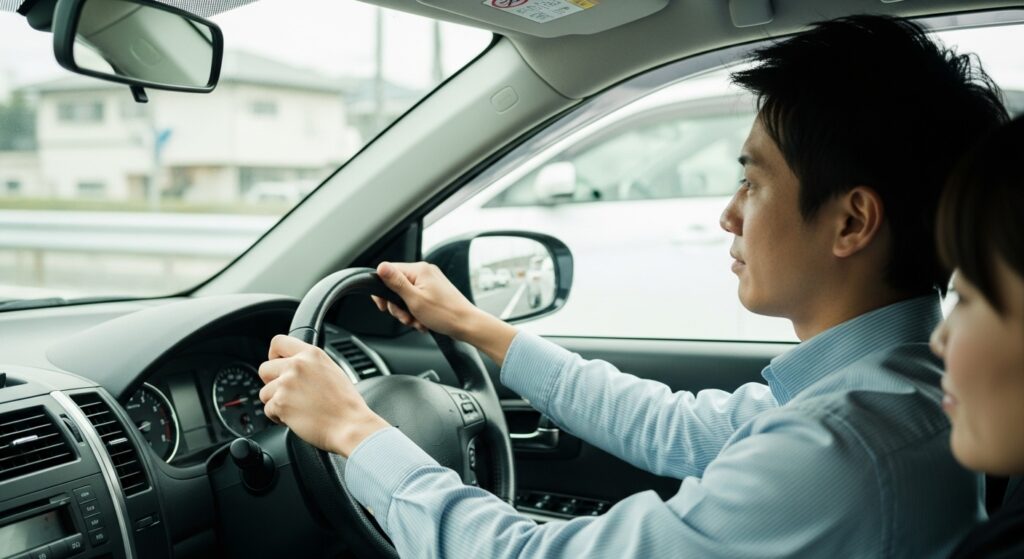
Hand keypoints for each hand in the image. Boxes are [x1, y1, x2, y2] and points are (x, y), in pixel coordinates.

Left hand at [258, 335, 389, 456]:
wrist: (350, 424)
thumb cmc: (346, 403)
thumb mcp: (332, 370)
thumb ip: (310, 364)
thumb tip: (294, 366)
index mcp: (311, 354)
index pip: (278, 342)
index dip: (274, 355)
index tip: (276, 364)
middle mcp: (297, 365)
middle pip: (264, 369)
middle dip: (272, 382)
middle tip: (287, 392)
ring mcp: (286, 384)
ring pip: (264, 392)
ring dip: (276, 402)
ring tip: (295, 408)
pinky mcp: (280, 403)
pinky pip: (268, 410)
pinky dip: (278, 417)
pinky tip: (296, 417)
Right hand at [372, 261, 480, 337]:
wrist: (467, 325)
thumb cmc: (445, 314)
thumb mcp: (414, 299)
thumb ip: (396, 282)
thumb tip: (381, 267)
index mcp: (419, 270)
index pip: (389, 272)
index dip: (382, 290)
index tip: (383, 305)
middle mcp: (425, 272)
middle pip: (396, 286)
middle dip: (398, 306)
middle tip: (406, 317)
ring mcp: (430, 282)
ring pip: (406, 296)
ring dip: (408, 312)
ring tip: (417, 321)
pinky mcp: (434, 292)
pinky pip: (416, 300)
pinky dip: (417, 313)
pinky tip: (423, 321)